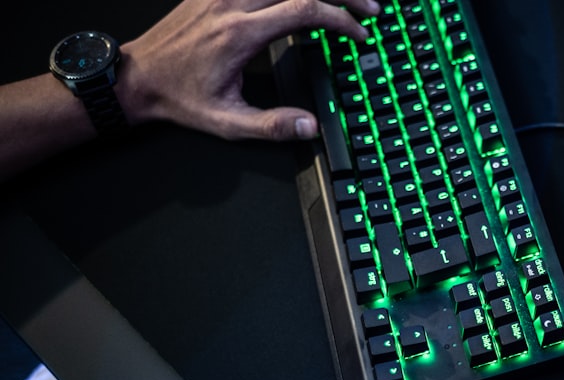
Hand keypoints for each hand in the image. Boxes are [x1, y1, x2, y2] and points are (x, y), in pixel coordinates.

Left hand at [117, 0, 381, 140]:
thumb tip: (310, 126)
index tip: (359, 36)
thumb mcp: (227, 123)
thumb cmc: (179, 97)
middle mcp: (232, 3)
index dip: (340, 20)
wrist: (137, 77)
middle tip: (370, 8)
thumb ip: (272, 125)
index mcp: (240, 34)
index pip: (305, 10)